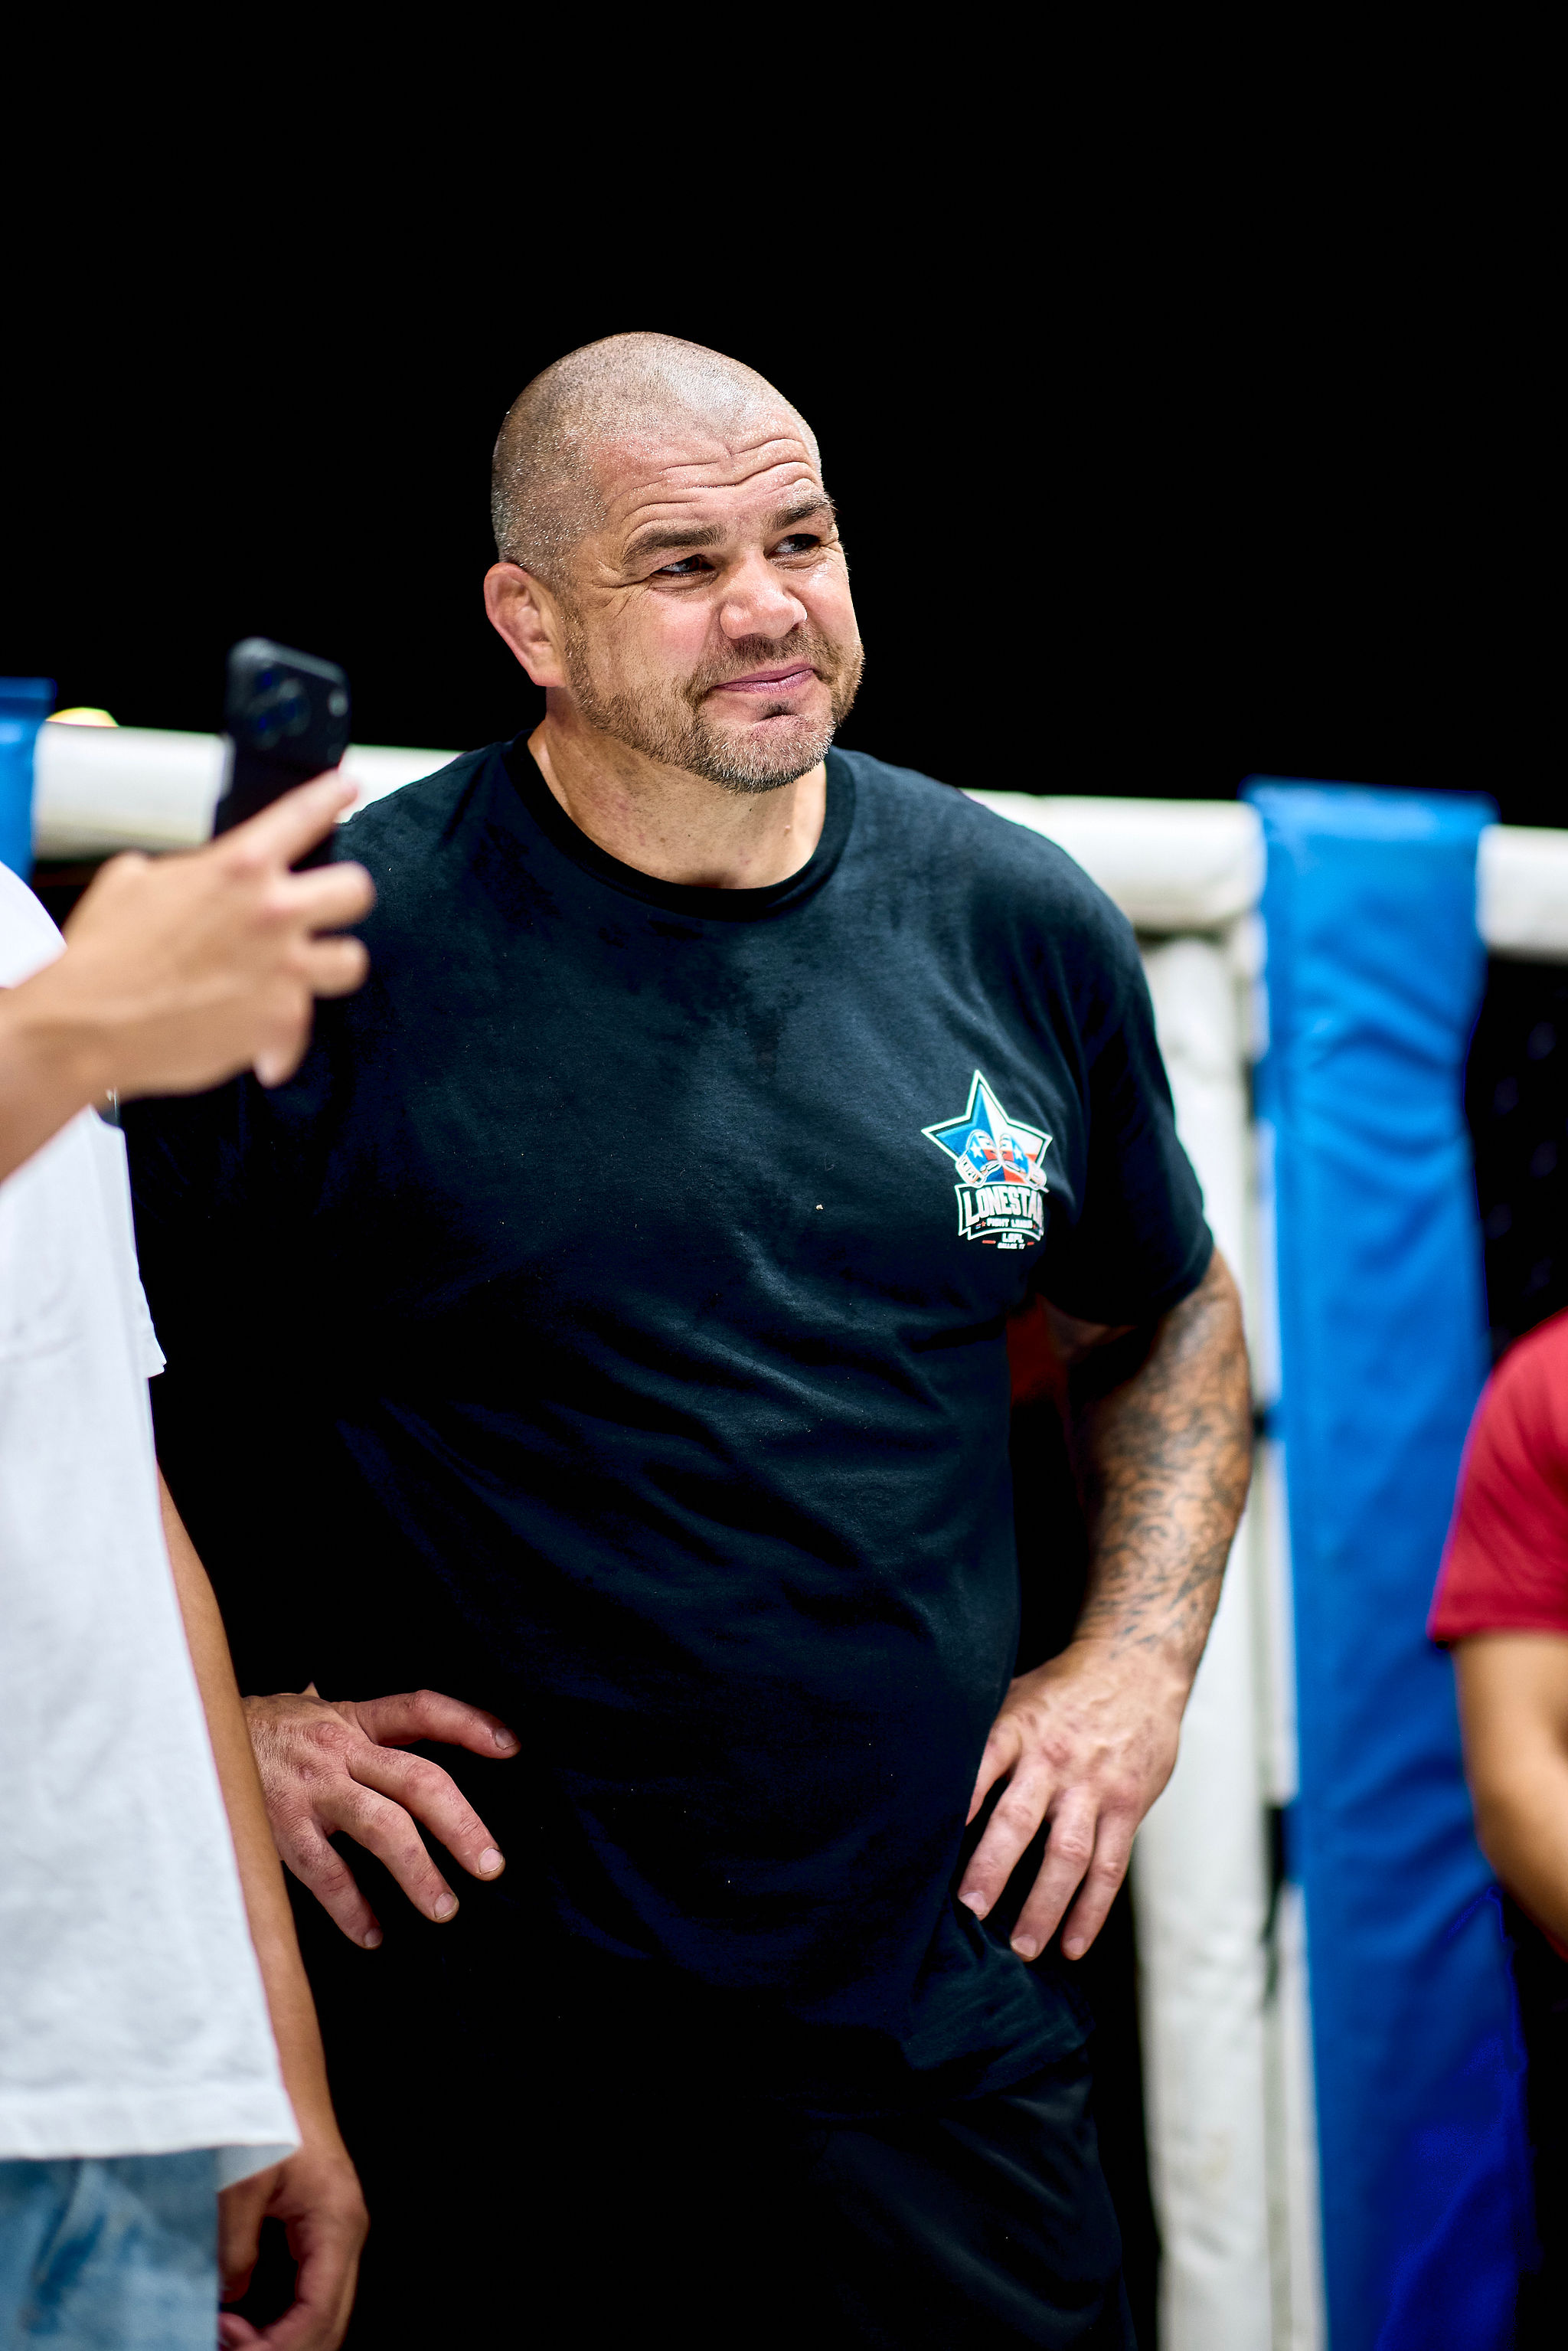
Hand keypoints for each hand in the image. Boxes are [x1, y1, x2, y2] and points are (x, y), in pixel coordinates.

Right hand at [51, 772, 373, 1095]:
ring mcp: (284, 970)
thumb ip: (186, 872)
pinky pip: (304, 1024)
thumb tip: (196, 879)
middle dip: (341, 895)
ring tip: (304, 969)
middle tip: (324, 905)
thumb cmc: (103, 956)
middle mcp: (272, 913)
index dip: (331, 795)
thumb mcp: (132, 882)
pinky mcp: (281, 1022)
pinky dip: (280, 1035)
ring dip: (329, 963)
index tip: (345, 788)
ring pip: (351, 960)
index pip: (303, 815)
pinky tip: (257, 1037)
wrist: (87, 1025)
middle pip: (356, 890)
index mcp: (238, 866)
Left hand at [217, 2125, 366, 2350]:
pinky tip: (233, 2316)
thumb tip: (228, 2303)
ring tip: (224, 2334)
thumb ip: (235, 2249)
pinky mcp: (314, 2233)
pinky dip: (274, 2319)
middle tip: (221, 2345)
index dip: (277, 2347)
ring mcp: (333, 2236)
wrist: (278, 2070)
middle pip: (328, 2325)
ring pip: (319, 2315)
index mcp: (336, 2222)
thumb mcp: (241, 2182)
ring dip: (276, 2338)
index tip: (232, 2348)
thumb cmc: (267, 2110)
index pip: (319, 2314)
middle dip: (278, 2349)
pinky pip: (304, 2295)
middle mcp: (344, 2235)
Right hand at [245, 1687, 519, 1945]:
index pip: (422, 1709)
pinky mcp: (279, 1828)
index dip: (469, 1724)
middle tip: (492, 1864)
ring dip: (418, 1870)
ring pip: (382, 1827)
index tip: (513, 1747)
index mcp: (354, 1719)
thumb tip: (421, 1749)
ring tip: (446, 1909)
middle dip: (461, 1823)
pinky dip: (352, 1907)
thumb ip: (367, 1731)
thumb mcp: (320, 1715)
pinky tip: (374, 1935)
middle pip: (418, 1779)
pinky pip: (325, 1872)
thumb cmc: (270, 1735)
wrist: (191, 1737)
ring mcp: (311, 1789)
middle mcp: (339, 1750)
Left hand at [957, 1638, 1186, 1960]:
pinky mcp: (1127, 1805)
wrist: (1137, 1666)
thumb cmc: (1062, 1690)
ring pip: (1068, 1854)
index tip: (931, 1842)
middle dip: (993, 1867)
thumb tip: (928, 1785)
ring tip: (1022, 1948)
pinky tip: (1073, 1944)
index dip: (958, 1801)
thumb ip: (982, 1739)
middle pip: (1020, 1819)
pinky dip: (1091, 1910)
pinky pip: (1110, 1866)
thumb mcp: (1015, 1695)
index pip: (980, 1765)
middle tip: (969, 1910)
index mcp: (1017, 1727)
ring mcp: (1094, 1785)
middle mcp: (1054, 1758)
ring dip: (1044, 1905)